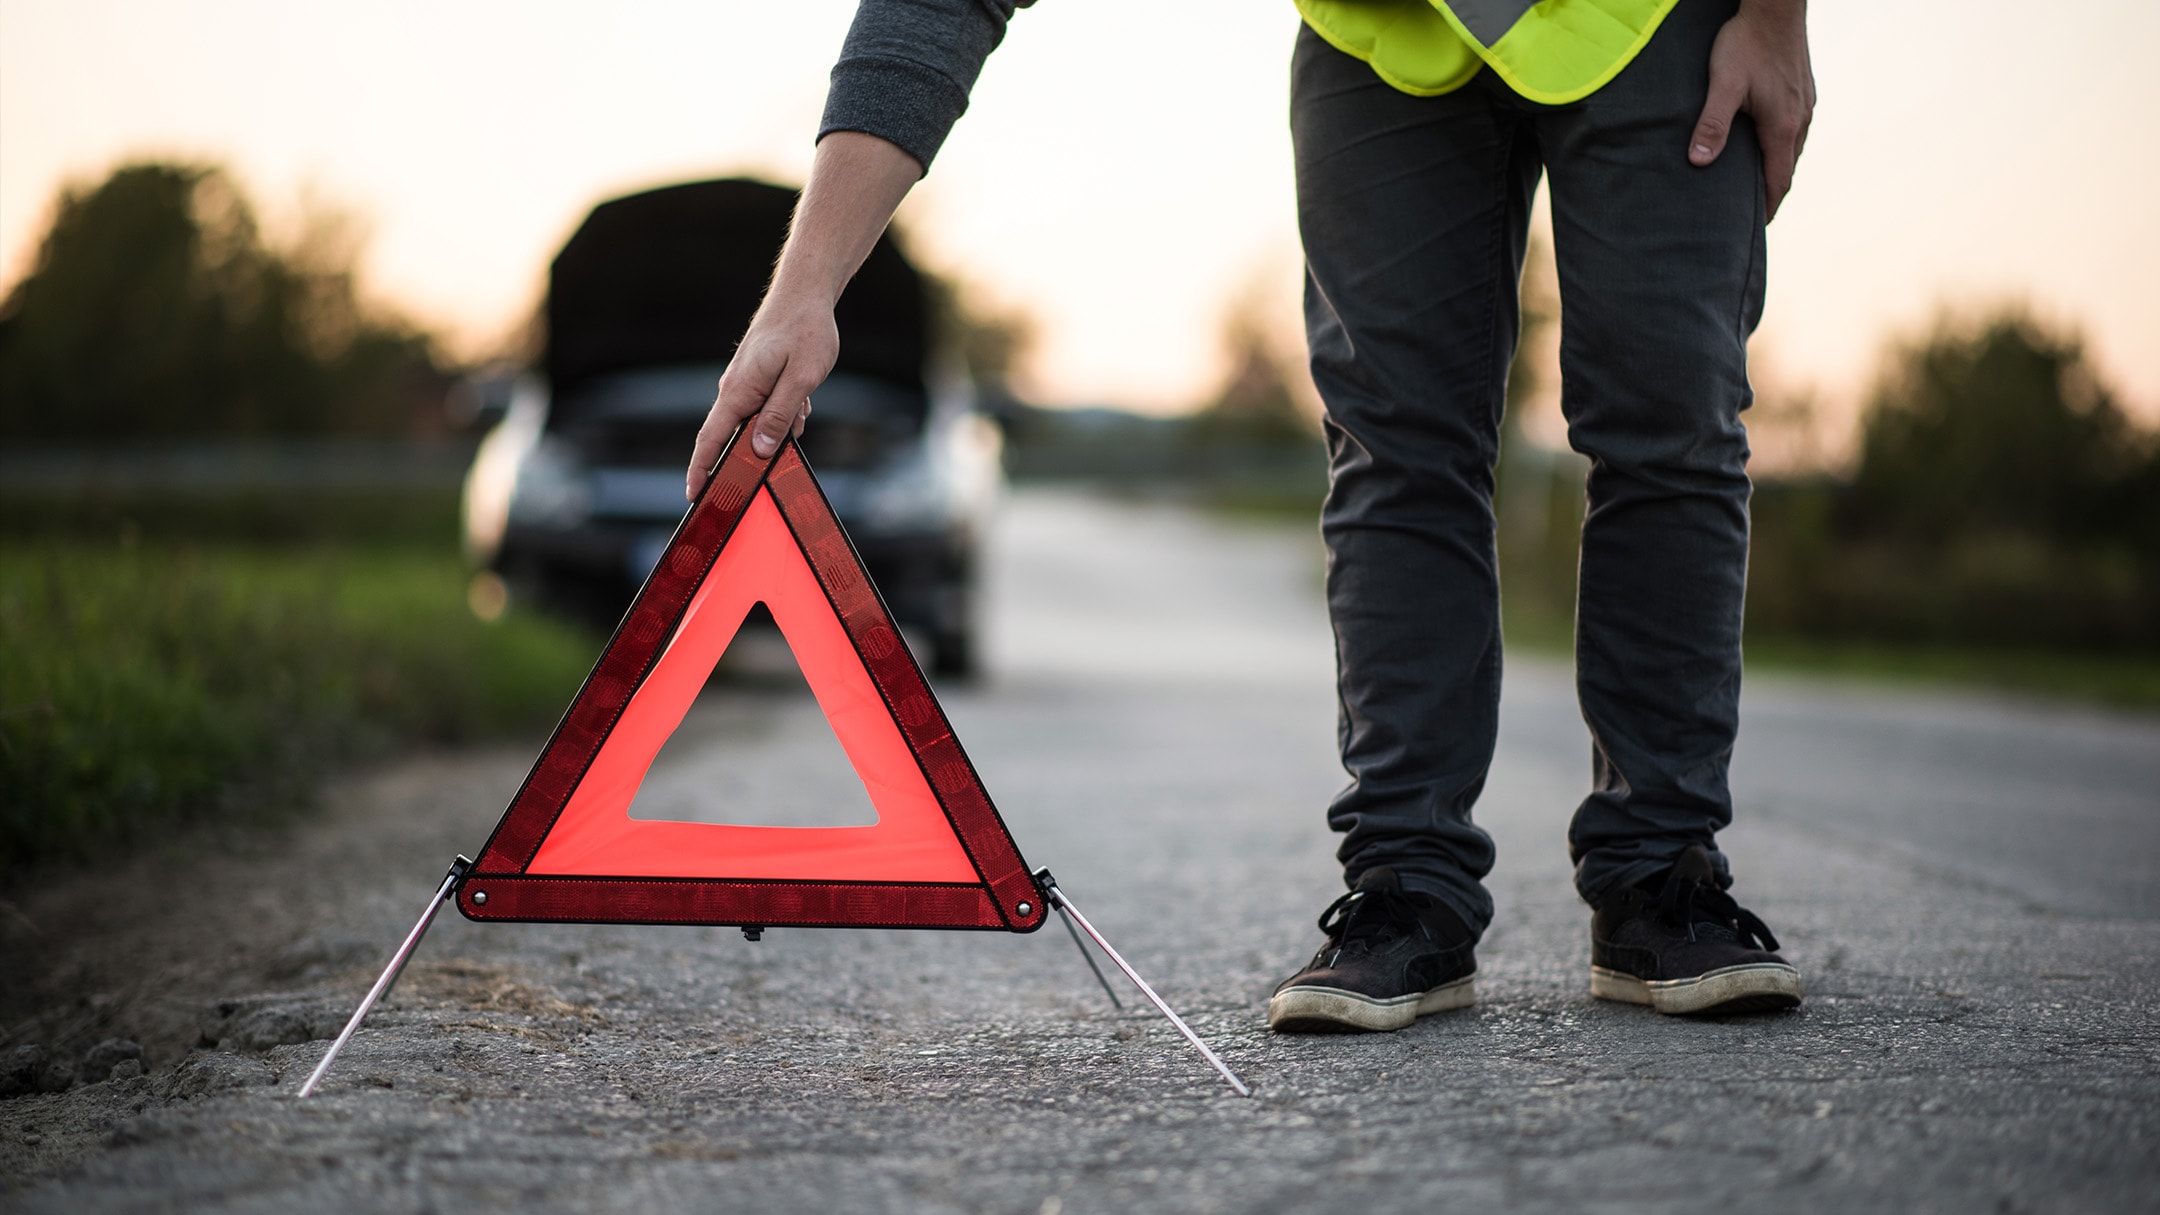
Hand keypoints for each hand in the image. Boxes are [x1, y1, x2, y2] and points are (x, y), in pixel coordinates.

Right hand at [684, 131, 923, 500]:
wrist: (806, 294)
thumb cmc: (805, 332)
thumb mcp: (800, 379)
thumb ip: (779, 415)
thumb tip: (759, 450)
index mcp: (739, 392)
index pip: (711, 440)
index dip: (701, 470)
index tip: (694, 496)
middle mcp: (736, 390)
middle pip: (734, 437)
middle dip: (750, 456)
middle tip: (764, 474)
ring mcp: (747, 384)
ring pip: (760, 422)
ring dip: (781, 425)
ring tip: (802, 400)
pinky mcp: (760, 379)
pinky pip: (772, 407)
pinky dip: (788, 408)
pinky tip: (804, 395)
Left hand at [1689, 0, 1813, 220]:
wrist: (1775, 6)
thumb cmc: (1746, 43)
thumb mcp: (1723, 85)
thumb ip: (1711, 125)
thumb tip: (1698, 162)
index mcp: (1782, 127)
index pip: (1778, 181)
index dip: (1767, 207)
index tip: (1756, 228)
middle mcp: (1800, 119)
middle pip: (1787, 168)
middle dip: (1770, 192)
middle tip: (1750, 213)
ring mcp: (1805, 103)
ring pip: (1792, 148)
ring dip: (1776, 168)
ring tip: (1754, 184)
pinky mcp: (1803, 89)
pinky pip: (1794, 129)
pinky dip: (1780, 146)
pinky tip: (1763, 144)